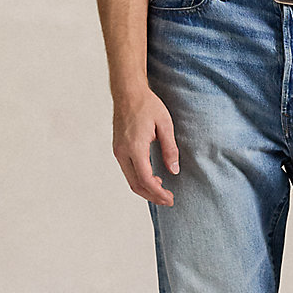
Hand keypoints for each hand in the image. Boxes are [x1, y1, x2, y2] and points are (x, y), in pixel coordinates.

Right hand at [112, 87, 179, 205]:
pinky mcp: (118, 148)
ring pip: (130, 179)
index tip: (170, 198)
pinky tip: (152, 178)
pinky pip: (128, 170)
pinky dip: (139, 179)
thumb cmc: (147, 105)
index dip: (158, 192)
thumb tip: (174, 170)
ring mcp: (118, 151)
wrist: (127, 92)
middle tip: (168, 200)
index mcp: (135, 147)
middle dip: (152, 196)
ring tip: (162, 191)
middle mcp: (123, 152)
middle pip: (136, 184)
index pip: (145, 179)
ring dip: (146, 189)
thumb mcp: (165, 125)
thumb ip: (170, 149)